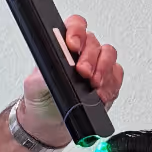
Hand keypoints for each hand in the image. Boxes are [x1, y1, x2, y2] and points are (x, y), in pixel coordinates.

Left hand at [19, 16, 122, 148]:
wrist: (50, 125)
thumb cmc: (41, 100)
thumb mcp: (33, 86)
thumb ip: (42, 75)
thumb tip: (50, 69)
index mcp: (63, 47)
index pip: (75, 26)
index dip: (77, 31)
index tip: (73, 45)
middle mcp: (82, 53)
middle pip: (94, 42)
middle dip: (90, 58)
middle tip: (84, 73)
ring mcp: (97, 67)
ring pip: (109, 55)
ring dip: (103, 70)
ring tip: (93, 85)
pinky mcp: (108, 83)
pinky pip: (117, 75)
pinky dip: (111, 85)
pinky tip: (101, 94)